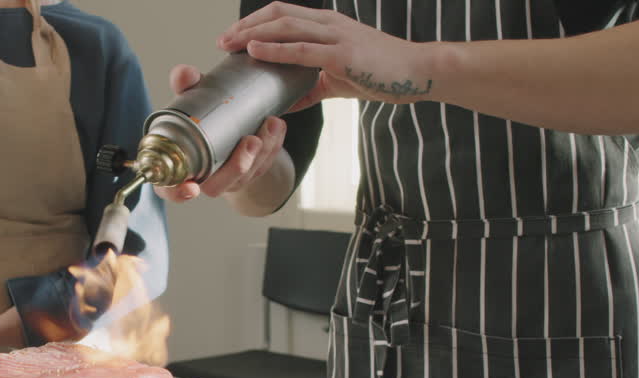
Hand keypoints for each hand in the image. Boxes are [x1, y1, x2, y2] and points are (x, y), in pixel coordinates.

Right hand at [152, 64, 288, 206]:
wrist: (220, 124)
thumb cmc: (198, 115)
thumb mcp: (190, 98)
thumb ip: (186, 85)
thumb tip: (187, 72)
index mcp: (178, 168)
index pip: (171, 191)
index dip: (179, 193)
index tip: (192, 188)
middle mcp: (202, 180)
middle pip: (217, 186)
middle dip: (238, 166)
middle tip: (251, 140)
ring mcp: (227, 181)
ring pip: (246, 176)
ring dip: (263, 152)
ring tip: (272, 124)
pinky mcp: (248, 175)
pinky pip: (263, 166)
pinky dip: (273, 147)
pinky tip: (278, 127)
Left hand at [219, 2, 434, 110]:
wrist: (417, 72)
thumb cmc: (382, 73)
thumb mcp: (339, 79)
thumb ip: (312, 87)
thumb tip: (288, 102)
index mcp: (327, 25)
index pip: (283, 14)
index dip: (255, 22)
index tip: (233, 37)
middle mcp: (328, 23)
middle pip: (277, 15)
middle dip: (246, 26)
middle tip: (222, 41)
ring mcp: (334, 36)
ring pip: (285, 26)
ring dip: (253, 34)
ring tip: (230, 44)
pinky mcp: (341, 54)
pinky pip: (301, 49)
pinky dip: (275, 49)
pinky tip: (256, 52)